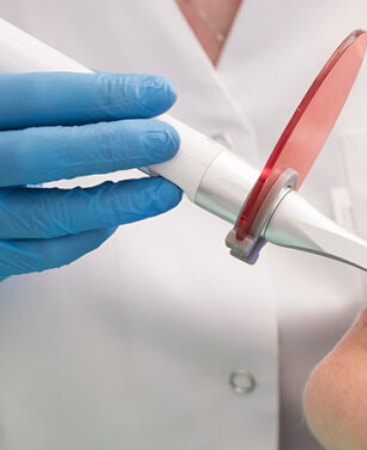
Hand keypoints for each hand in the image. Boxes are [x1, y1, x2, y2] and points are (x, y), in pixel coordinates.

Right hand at [0, 72, 181, 279]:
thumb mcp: (5, 107)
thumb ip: (41, 101)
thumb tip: (122, 103)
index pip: (34, 99)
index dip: (100, 96)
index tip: (156, 94)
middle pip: (40, 157)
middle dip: (112, 147)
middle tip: (165, 140)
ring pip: (50, 215)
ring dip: (117, 202)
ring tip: (164, 190)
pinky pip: (44, 253)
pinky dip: (88, 235)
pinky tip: (115, 216)